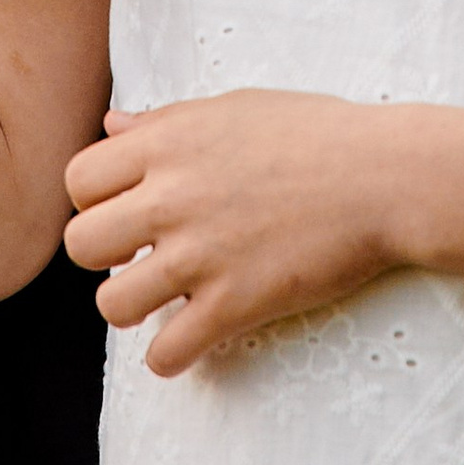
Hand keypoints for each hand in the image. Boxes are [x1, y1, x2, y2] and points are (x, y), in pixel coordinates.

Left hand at [63, 93, 399, 374]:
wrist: (384, 176)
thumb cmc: (314, 133)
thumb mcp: (232, 108)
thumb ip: (164, 121)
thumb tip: (111, 124)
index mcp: (167, 143)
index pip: (78, 179)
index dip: (96, 198)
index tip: (126, 209)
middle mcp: (173, 197)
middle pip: (82, 244)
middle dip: (104, 255)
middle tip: (141, 255)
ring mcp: (202, 253)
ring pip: (113, 305)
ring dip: (131, 308)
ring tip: (162, 300)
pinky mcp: (236, 302)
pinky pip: (166, 353)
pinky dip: (171, 356)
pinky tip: (194, 338)